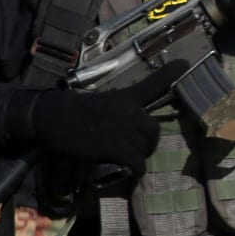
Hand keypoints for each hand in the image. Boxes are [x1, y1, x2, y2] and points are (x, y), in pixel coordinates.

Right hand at [24, 66, 180, 175]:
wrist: (49, 116)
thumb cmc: (69, 110)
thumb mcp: (98, 102)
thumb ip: (116, 110)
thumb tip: (126, 123)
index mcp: (124, 97)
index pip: (152, 84)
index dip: (170, 74)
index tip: (185, 62)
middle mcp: (129, 110)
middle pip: (153, 130)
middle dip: (146, 143)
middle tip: (132, 150)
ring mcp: (123, 128)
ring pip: (145, 148)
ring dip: (137, 157)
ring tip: (122, 160)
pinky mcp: (114, 146)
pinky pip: (136, 162)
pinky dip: (134, 170)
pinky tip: (126, 172)